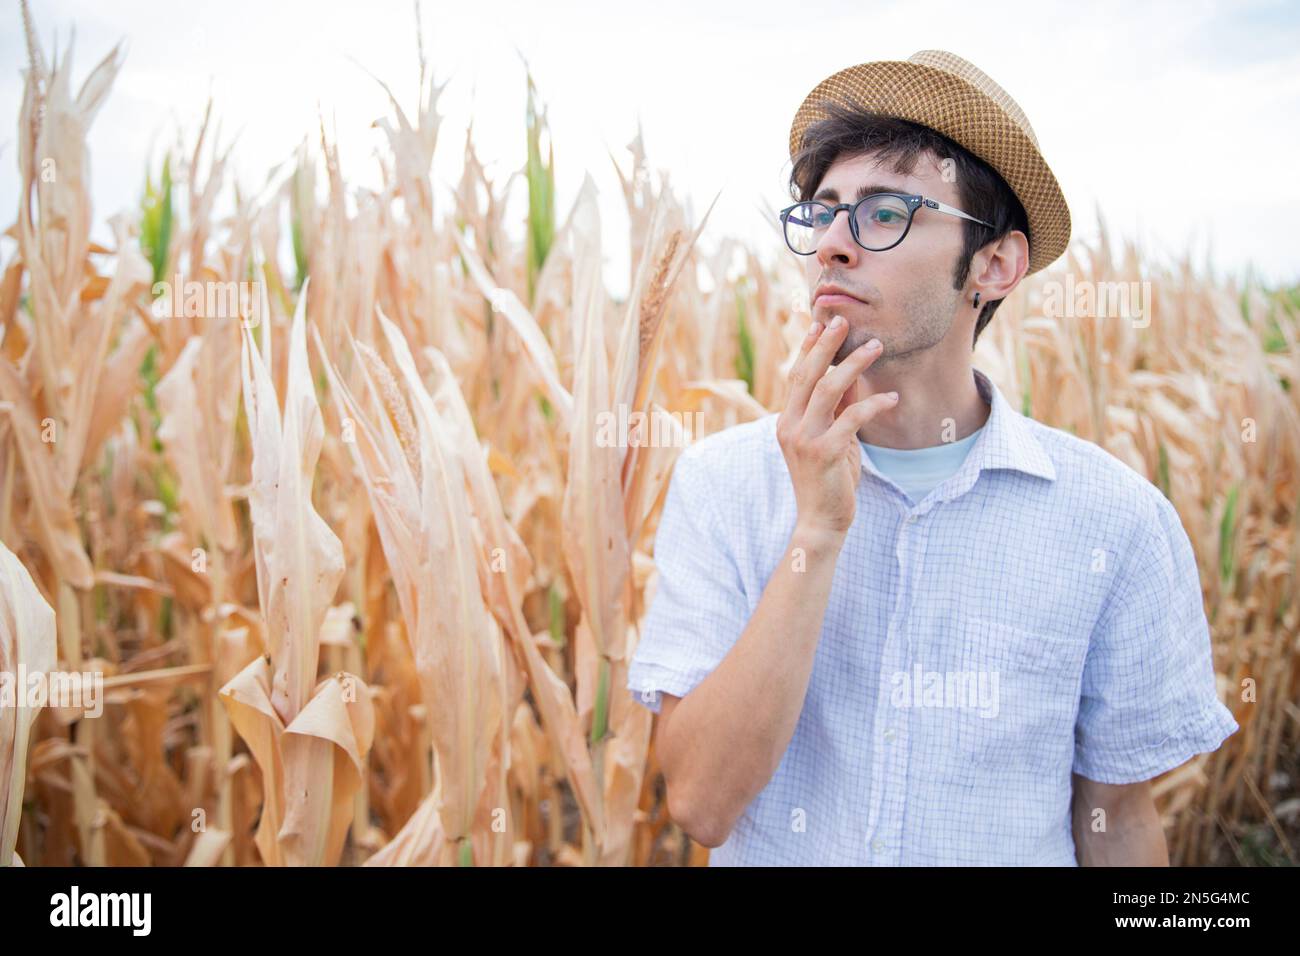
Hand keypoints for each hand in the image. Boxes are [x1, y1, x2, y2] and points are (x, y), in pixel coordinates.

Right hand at [776, 316, 898, 540]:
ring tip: (876, 347)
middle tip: (844, 320)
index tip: (820, 322)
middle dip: (826, 344)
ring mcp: (804, 439)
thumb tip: (850, 375)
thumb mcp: (832, 438)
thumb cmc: (828, 480)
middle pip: (807, 375)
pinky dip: (873, 404)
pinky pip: (852, 419)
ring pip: (828, 390)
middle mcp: (790, 426)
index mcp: (786, 421)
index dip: (807, 348)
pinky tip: (891, 397)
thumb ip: (837, 409)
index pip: (796, 376)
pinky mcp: (825, 453)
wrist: (821, 521)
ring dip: (853, 365)